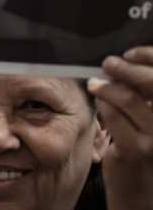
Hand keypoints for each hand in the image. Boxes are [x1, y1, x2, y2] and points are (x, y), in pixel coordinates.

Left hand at [91, 48, 152, 209]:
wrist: (142, 190)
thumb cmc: (144, 147)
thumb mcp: (149, 118)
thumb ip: (144, 94)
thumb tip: (127, 62)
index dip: (150, 57)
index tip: (131, 53)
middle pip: (150, 83)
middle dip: (125, 68)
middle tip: (109, 64)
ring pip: (127, 98)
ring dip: (107, 87)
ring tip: (97, 85)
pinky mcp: (136, 149)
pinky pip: (113, 115)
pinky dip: (102, 104)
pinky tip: (99, 103)